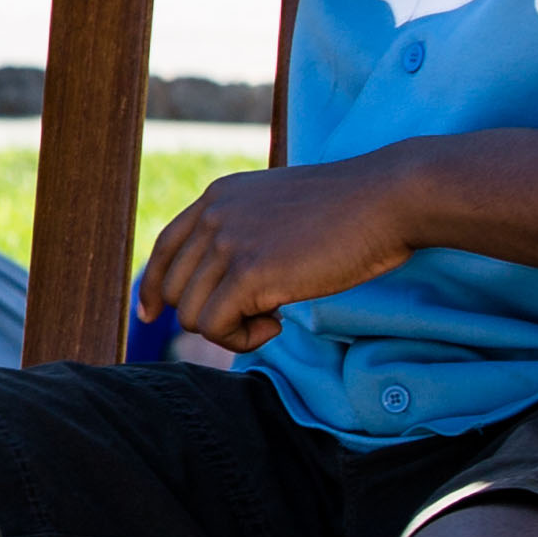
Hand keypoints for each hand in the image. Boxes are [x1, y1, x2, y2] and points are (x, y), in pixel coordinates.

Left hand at [132, 149, 428, 352]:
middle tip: (261, 315)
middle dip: (210, 314)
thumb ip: (248, 235)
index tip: (151, 315)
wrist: (386, 200)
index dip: (153, 287)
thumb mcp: (281, 212)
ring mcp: (227, 242)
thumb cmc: (350, 212)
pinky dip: (244, 339)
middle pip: (175, 289)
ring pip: (191, 314)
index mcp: (218, 197)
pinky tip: (278, 324)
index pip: (164, 248)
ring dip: (231, 329)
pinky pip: (214, 327)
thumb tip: (229, 284)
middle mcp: (213, 216)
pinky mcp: (247, 271)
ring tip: (274, 317)